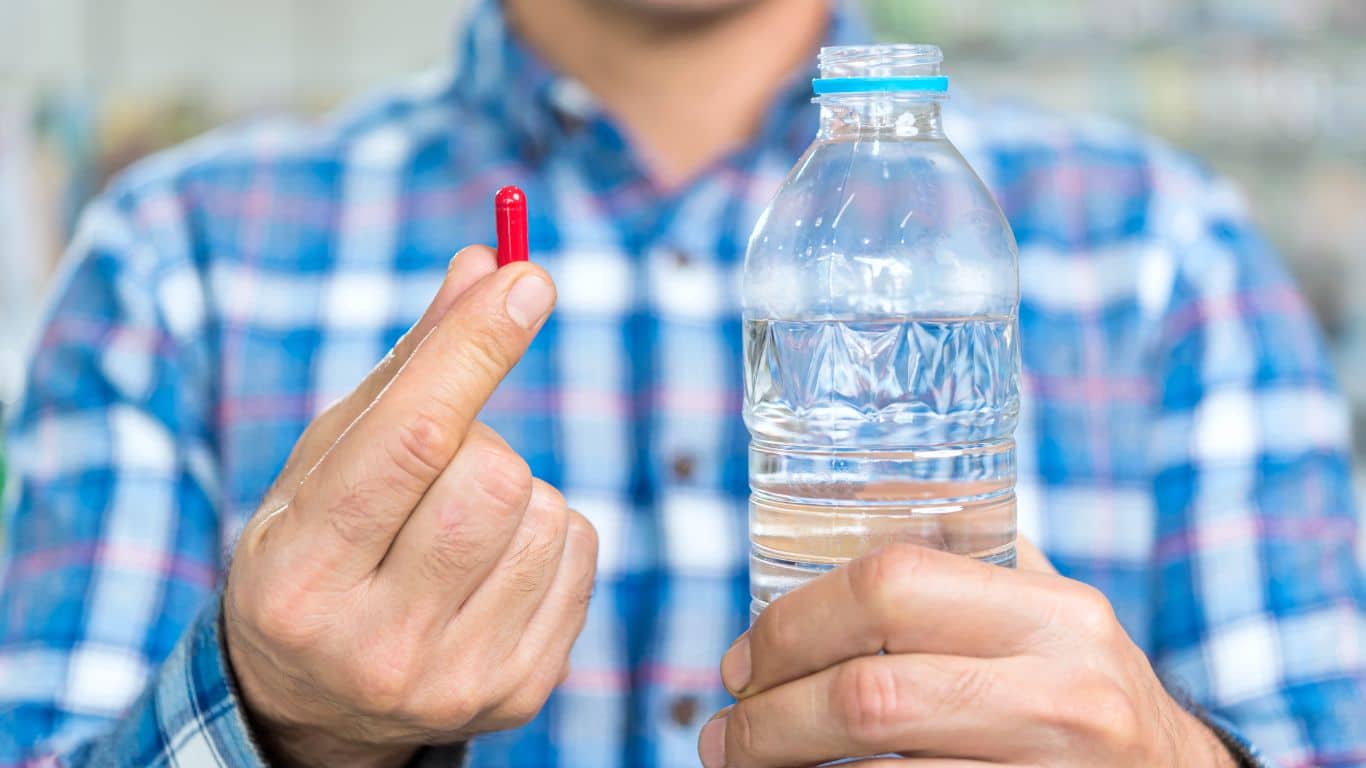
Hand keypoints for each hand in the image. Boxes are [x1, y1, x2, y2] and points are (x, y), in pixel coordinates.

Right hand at [223, 246, 597, 767]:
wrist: (318, 698)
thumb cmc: (319, 549)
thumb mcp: (330, 459)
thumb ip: (409, 364)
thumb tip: (488, 264)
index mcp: (300, 577)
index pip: (411, 439)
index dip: (474, 348)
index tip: (526, 279)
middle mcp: (373, 643)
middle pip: (492, 477)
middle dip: (479, 440)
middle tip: (440, 465)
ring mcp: (453, 679)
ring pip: (542, 511)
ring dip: (514, 491)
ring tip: (457, 525)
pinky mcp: (519, 692)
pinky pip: (579, 552)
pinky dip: (546, 531)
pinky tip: (493, 562)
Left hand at [701, 540, 1235, 766]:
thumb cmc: (1080, 687)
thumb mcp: (1043, 614)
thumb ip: (963, 564)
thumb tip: (834, 506)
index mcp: (1053, 614)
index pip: (890, 586)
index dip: (790, 623)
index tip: (742, 658)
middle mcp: (1066, 695)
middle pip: (867, 695)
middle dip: (767, 716)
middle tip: (725, 728)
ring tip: (740, 765)